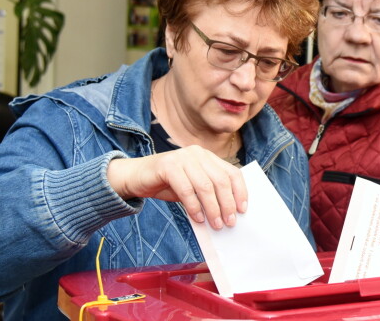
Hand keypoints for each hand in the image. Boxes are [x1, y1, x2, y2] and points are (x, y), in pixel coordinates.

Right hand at [106, 145, 247, 229]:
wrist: (137, 176)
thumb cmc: (168, 184)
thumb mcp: (193, 186)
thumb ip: (209, 193)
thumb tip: (229, 213)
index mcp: (207, 156)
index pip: (232, 172)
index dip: (240, 191)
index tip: (243, 210)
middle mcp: (197, 153)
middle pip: (221, 180)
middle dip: (227, 204)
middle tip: (229, 222)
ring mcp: (182, 157)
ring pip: (205, 186)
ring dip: (212, 208)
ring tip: (215, 224)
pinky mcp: (168, 165)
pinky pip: (186, 189)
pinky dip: (194, 206)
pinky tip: (197, 218)